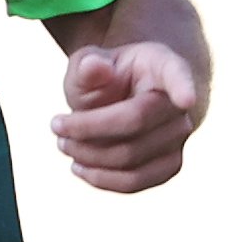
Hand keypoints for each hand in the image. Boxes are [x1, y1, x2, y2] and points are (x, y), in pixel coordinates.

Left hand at [50, 40, 203, 192]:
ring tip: (63, 144)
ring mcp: (179, 138)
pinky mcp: (169, 165)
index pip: (177, 76)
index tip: (186, 99)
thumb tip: (94, 66)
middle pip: (134, 123)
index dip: (183, 87)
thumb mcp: (90, 61)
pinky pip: (137, 181)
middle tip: (55, 125)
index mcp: (164, 67)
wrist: (127, 98)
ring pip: (132, 158)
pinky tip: (80, 167)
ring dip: (90, 156)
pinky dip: (103, 179)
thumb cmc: (106, 77)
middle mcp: (179, 106)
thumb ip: (87, 65)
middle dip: (87, 128)